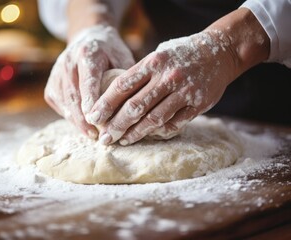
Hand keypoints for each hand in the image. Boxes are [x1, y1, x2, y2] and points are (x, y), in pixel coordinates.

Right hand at [44, 25, 134, 137]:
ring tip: (91, 134)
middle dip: (83, 118)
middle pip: (73, 95)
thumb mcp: (123, 57)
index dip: (91, 100)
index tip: (96, 119)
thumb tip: (134, 102)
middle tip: (95, 135)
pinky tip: (82, 125)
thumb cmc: (110, 52)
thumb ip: (126, 77)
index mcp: (87, 53)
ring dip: (77, 121)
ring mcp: (56, 75)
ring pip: (65, 104)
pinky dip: (70, 117)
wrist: (87, 39)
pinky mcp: (50, 87)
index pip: (88, 80)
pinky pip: (59, 106)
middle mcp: (67, 62)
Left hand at [87, 30, 237, 144]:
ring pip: (153, 119)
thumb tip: (115, 98)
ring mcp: (184, 91)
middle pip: (134, 106)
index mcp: (153, 62)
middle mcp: (167, 77)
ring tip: (122, 141)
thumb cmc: (181, 54)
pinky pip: (174, 124)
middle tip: (104, 138)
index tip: (93, 117)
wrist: (220, 52)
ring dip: (135, 133)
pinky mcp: (197, 104)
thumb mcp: (158, 55)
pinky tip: (148, 137)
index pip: (122, 85)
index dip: (105, 104)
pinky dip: (159, 133)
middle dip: (116, 125)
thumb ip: (140, 74)